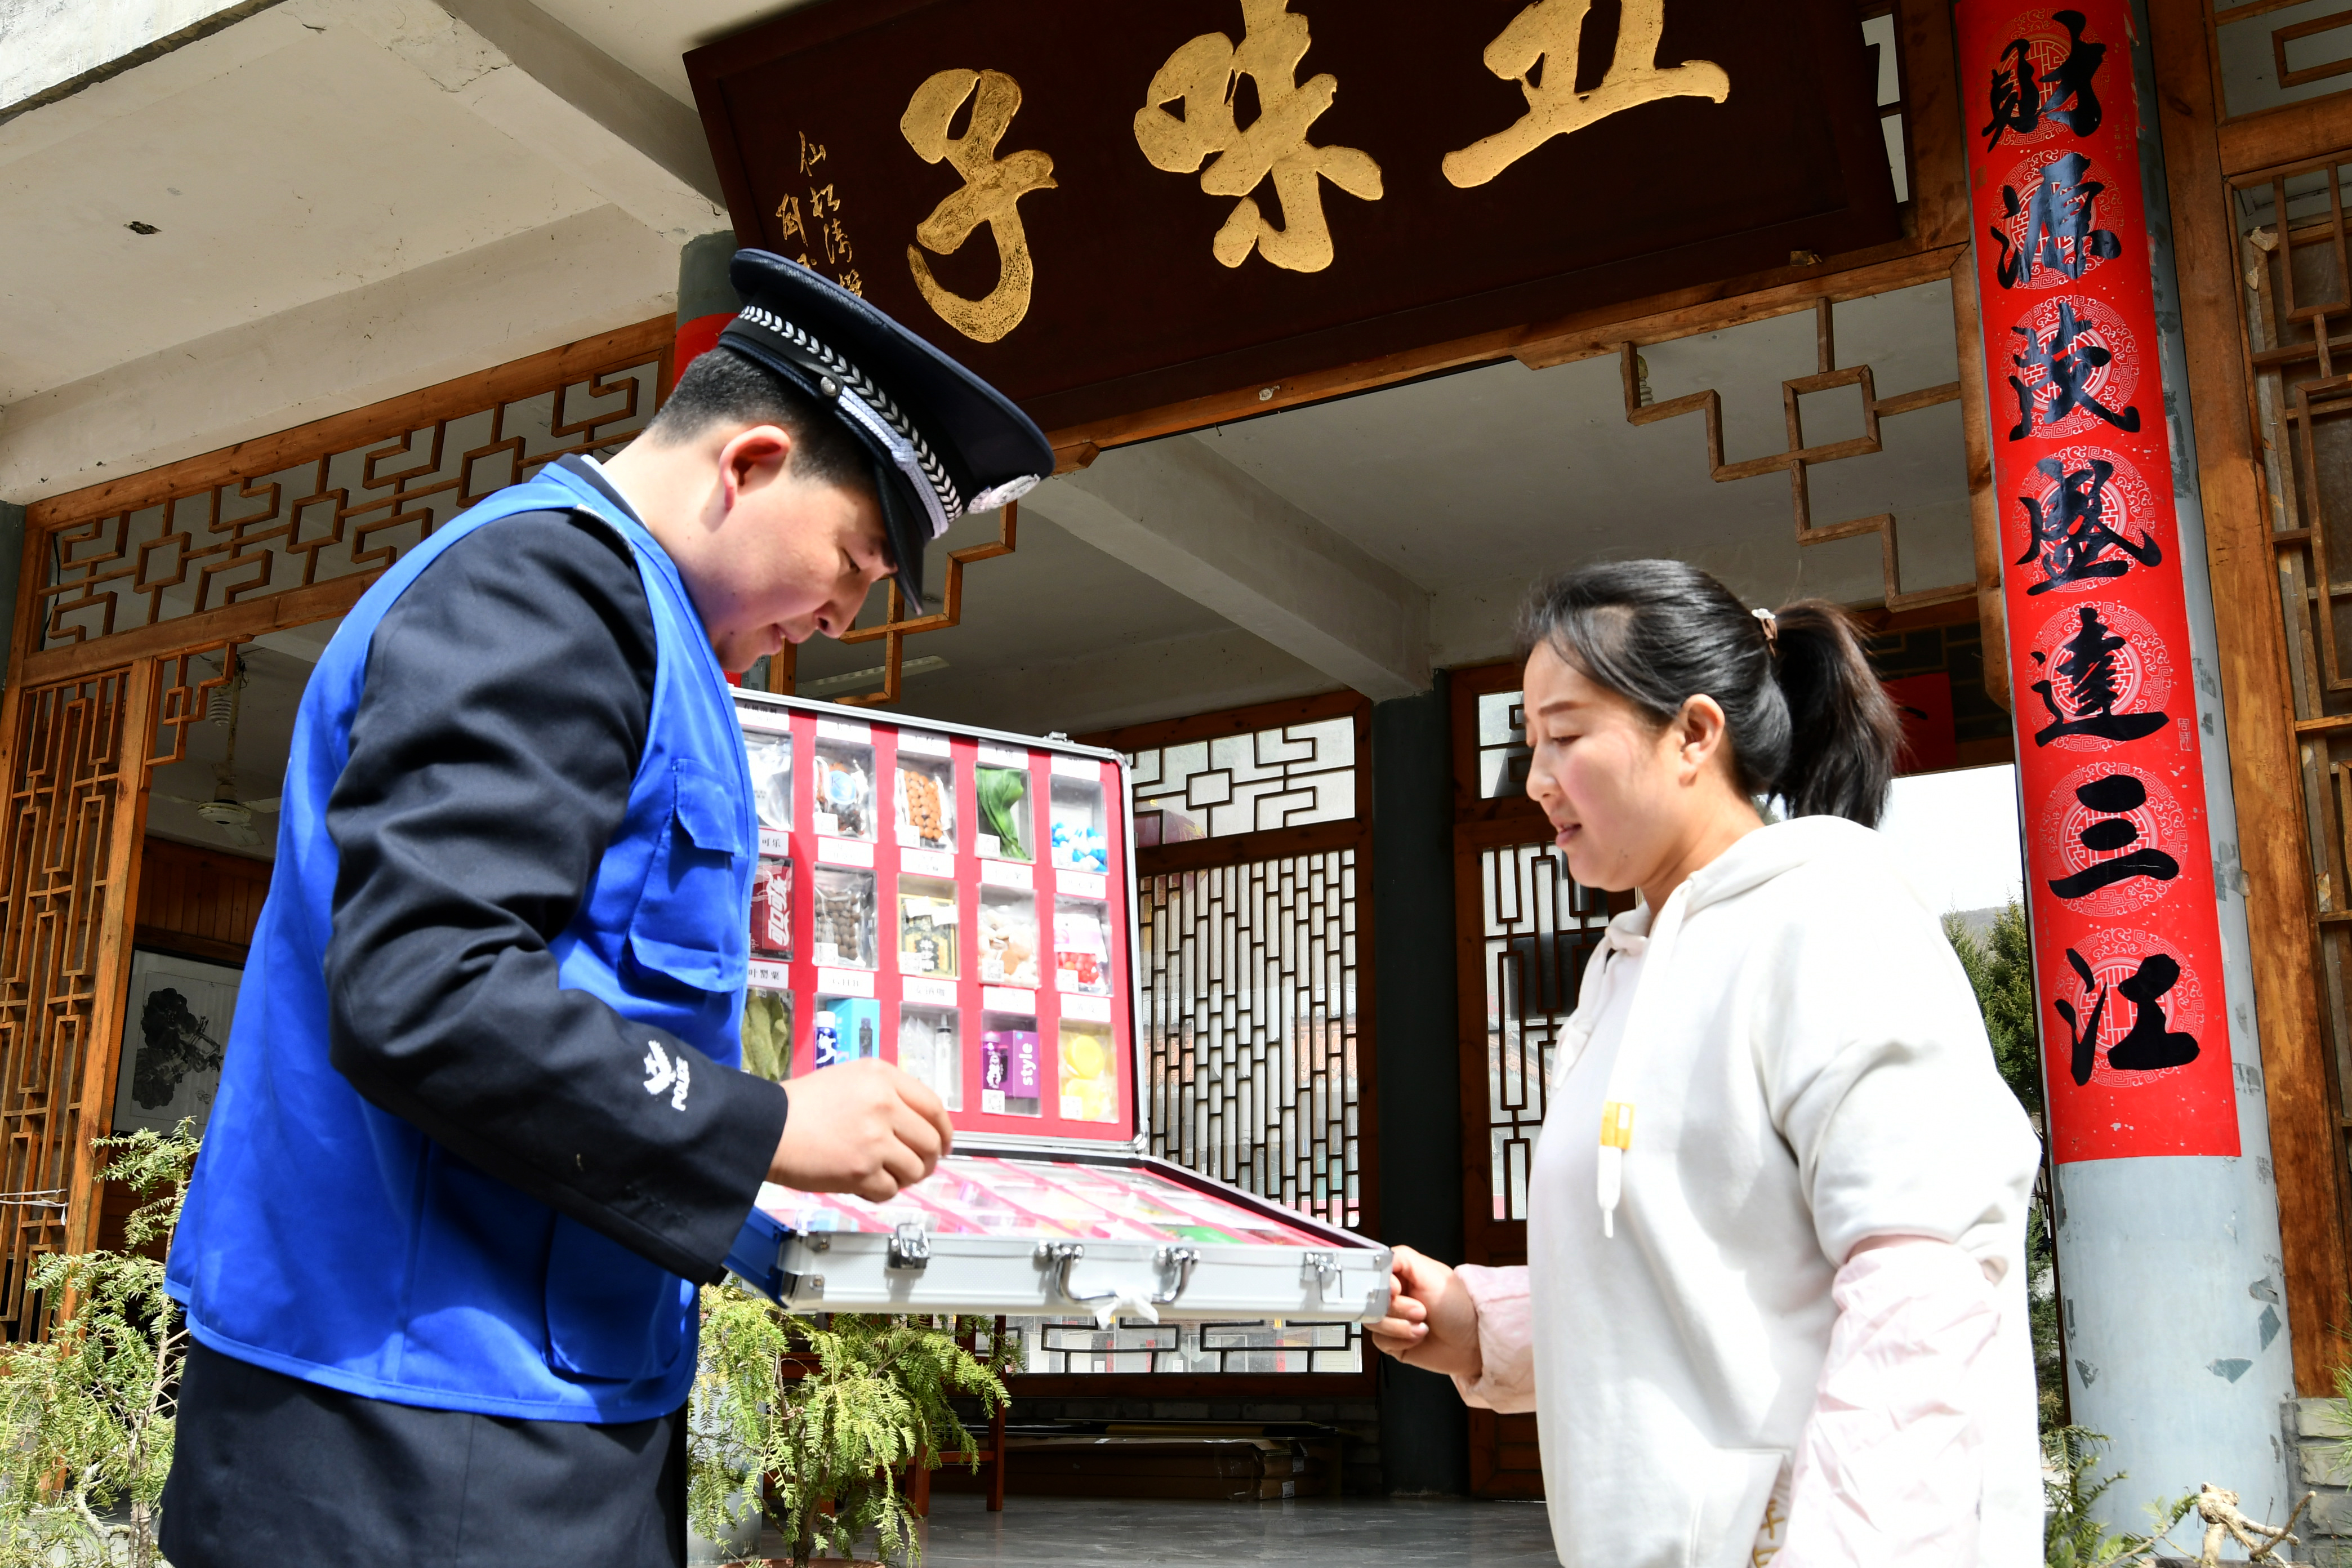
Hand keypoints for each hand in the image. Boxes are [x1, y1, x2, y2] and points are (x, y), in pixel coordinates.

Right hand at [768, 1060, 954, 1200]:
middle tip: (918, 1166)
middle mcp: (884, 1105)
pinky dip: (882, 1191)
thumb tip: (918, 1122)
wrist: (767, 1127)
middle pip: (931, 1142)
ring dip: (905, 1177)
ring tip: (887, 1174)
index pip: (934, 1106)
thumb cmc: (801, 1105)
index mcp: (883, 1078)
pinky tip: (866, 1183)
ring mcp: (875, 1140)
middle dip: (929, 1159)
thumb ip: (886, 1093)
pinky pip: (890, 1190)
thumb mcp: (850, 1078)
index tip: (945, 1142)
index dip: (945, 1130)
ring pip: (915, 1169)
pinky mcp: (861, 1170)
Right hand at [1366, 1245, 1484, 1379]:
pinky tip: (1418, 1337)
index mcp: (1402, 1275)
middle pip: (1370, 1299)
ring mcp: (1393, 1318)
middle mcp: (1396, 1296)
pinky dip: (1400, 1340)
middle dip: (1397, 1308)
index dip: (1380, 1283)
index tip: (1396, 1290)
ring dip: (1400, 1326)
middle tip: (1420, 1310)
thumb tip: (1379, 1261)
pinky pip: (1380, 1340)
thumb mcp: (1433, 1274)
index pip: (1374, 1273)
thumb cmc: (1460, 1308)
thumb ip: (1403, 1258)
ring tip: (1423, 1325)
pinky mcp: (1393, 1340)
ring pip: (1373, 1321)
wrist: (1471, 1345)